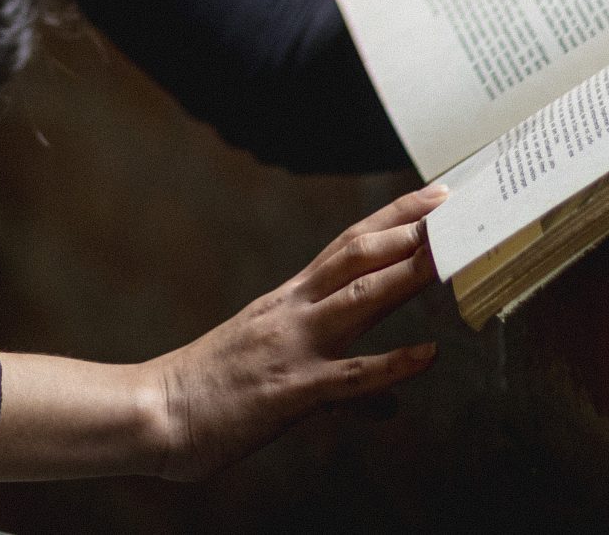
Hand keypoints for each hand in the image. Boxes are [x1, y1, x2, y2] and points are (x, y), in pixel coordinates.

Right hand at [147, 181, 444, 480]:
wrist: (154, 412)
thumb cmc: (210, 392)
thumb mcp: (272, 369)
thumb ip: (332, 377)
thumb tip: (384, 404)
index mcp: (286, 301)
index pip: (347, 245)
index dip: (393, 217)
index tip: (433, 197)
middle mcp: (292, 311)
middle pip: (357, 256)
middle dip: (408, 230)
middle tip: (454, 209)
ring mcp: (292, 347)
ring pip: (359, 300)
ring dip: (407, 275)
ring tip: (451, 258)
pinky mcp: (291, 391)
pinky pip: (350, 377)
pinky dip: (392, 365)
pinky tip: (428, 356)